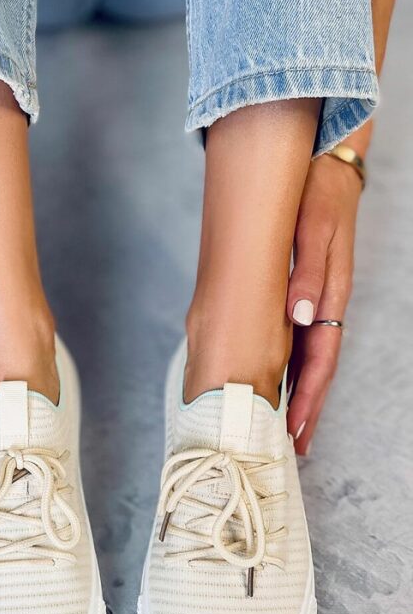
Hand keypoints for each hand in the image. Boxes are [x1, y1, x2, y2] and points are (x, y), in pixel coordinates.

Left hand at [286, 151, 362, 455]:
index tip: (295, 431)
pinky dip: (293, 363)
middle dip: (306, 409)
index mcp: (331, 297)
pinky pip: (301, 336)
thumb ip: (310, 274)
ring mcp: (318, 300)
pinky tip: (282, 377)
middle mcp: (326, 305)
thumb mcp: (315, 231)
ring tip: (288, 425)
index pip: (320, 360)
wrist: (324, 167)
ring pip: (310, 357)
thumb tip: (300, 317)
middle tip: (292, 446)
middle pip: (317, 368)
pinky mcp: (307, 291)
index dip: (308, 399)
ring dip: (300, 392)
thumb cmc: (320, 198)